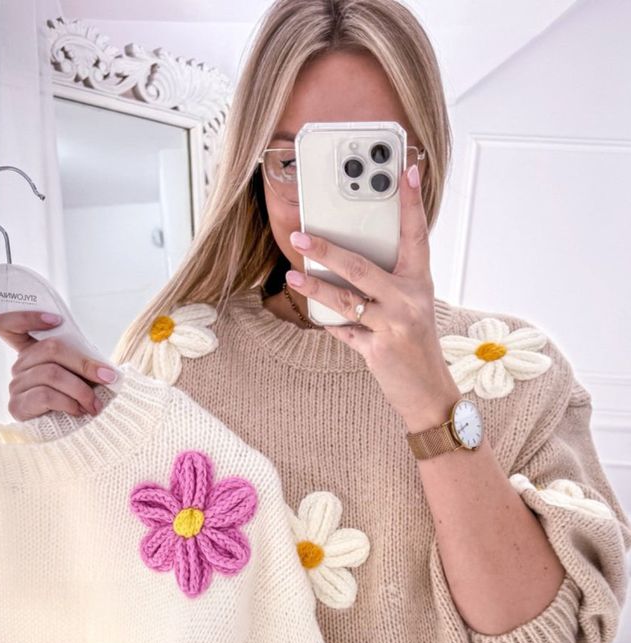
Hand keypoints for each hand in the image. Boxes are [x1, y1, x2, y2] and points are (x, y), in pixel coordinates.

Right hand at [0, 310, 117, 420]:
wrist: (67, 436)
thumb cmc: (75, 401)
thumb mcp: (82, 377)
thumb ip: (86, 364)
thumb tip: (109, 371)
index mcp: (32, 351)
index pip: (9, 324)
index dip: (27, 316)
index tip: (56, 320)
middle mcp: (20, 366)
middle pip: (50, 348)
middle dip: (85, 364)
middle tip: (108, 379)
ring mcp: (16, 385)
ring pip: (51, 373)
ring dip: (81, 390)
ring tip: (94, 404)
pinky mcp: (17, 406)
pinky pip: (46, 395)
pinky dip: (69, 403)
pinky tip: (78, 411)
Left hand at [285, 164, 459, 424]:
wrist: (428, 392)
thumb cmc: (417, 343)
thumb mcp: (413, 306)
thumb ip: (390, 282)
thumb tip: (350, 260)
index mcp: (420, 282)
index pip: (416, 234)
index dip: (411, 202)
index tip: (406, 171)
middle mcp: (408, 301)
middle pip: (360, 267)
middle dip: (327, 250)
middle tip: (301, 236)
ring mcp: (392, 326)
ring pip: (344, 300)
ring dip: (313, 287)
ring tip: (293, 273)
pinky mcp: (377, 350)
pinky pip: (343, 331)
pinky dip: (329, 324)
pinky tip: (317, 316)